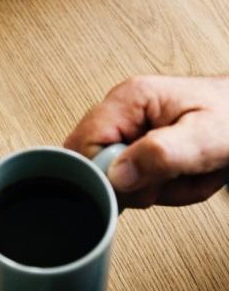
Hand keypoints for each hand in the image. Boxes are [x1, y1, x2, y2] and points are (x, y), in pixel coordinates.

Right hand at [65, 75, 228, 207]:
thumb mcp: (207, 137)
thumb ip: (161, 155)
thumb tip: (116, 174)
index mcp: (129, 99)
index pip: (83, 147)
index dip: (107, 175)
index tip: (143, 184)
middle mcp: (122, 112)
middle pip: (96, 166)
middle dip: (137, 186)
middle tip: (173, 178)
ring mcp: (130, 129)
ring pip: (117, 179)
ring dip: (157, 190)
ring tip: (187, 175)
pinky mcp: (140, 146)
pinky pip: (134, 181)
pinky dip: (161, 189)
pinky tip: (181, 176)